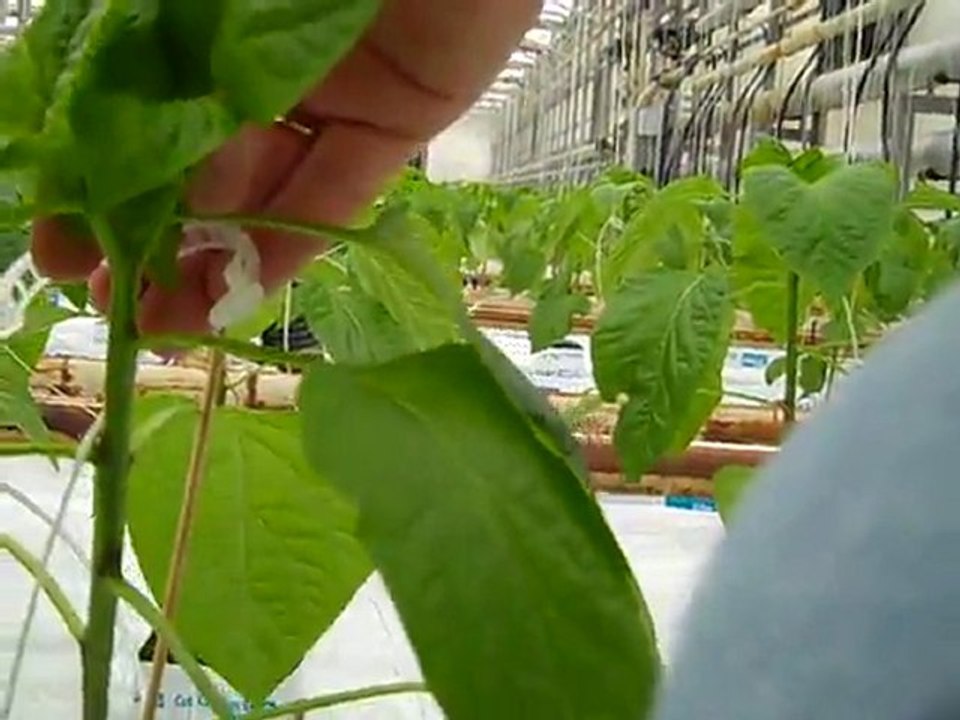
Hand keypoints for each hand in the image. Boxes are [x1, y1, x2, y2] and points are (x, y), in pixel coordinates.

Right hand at [31, 0, 541, 334]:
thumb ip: (170, 66)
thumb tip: (152, 167)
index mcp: (201, 24)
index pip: (137, 118)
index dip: (100, 187)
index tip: (61, 248)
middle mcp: (260, 64)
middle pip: (198, 168)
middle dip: (151, 240)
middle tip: (107, 304)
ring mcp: (330, 96)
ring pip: (265, 192)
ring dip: (214, 261)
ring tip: (163, 327)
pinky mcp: (399, 119)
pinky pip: (339, 189)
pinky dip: (291, 243)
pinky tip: (237, 297)